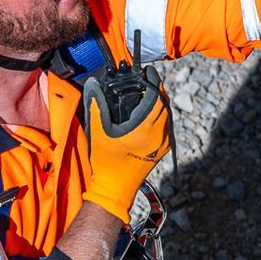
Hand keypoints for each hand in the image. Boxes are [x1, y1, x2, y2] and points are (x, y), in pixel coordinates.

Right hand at [80, 71, 171, 220]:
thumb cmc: (107, 163)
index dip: (153, 81)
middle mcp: (160, 135)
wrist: (116, 188)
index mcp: (146, 129)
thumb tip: (93, 84)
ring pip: (167, 114)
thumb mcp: (99, 132)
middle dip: (156, 89)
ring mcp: (164, 143)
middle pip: (164, 104)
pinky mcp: (163, 149)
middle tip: (145, 80)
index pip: (156, 97)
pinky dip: (160, 114)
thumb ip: (97, 106)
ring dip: (159, 101)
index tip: (147, 72)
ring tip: (146, 93)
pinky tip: (148, 112)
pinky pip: (166, 125)